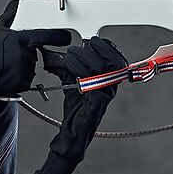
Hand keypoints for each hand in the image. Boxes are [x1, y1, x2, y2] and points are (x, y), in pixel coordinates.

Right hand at [0, 0, 71, 105]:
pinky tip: (5, 75)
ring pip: (28, 68)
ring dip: (19, 68)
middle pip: (33, 54)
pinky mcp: (22, 83)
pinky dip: (17, 79)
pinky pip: (24, 81)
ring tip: (4, 66)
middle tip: (8, 57)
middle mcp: (26, 54)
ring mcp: (26, 70)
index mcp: (22, 39)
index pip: (46, 36)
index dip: (58, 36)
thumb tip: (13, 7)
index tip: (65, 37)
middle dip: (24, 55)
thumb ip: (8, 17)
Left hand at [36, 36, 127, 173]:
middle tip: (81, 46)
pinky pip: (93, 82)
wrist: (72, 132)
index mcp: (109, 81)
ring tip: (72, 54)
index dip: (108, 47)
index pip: (117, 58)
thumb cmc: (75, 110)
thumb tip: (55, 55)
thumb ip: (68, 68)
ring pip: (103, 68)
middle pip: (112, 61)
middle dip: (97, 49)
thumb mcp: (72, 82)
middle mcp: (111, 87)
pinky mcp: (99, 101)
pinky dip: (80, 70)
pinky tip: (71, 67)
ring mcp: (107, 94)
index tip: (95, 40)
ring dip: (85, 57)